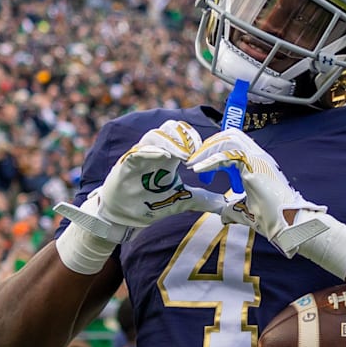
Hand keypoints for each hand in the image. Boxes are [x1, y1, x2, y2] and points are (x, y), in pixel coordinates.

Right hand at [56, 120, 224, 242]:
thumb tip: (222, 203)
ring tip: (184, 155)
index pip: (182, 136)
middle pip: (169, 129)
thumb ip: (199, 199)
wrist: (123, 217)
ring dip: (171, 142)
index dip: (194, 139)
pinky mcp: (126, 164)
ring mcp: (140, 156)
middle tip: (195, 152)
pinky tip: (163, 156)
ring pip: (155, 135)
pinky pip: (138, 151)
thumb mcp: (179, 201)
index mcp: (169, 156)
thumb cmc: (149, 204)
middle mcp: (155, 152)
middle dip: (184, 136)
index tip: (204, 153)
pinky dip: (151, 151)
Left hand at [187, 128, 345, 276]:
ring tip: (194, 164)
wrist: (287, 223)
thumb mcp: (243, 210)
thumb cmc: (271, 218)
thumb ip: (231, 209)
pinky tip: (200, 170)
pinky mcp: (254, 164)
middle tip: (194, 161)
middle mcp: (258, 156)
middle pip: (230, 135)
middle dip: (209, 145)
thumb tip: (223, 216)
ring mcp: (258, 158)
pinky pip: (228, 153)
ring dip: (208, 149)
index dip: (214, 151)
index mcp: (256, 163)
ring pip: (229, 138)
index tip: (199, 168)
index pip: (233, 143)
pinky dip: (211, 160)